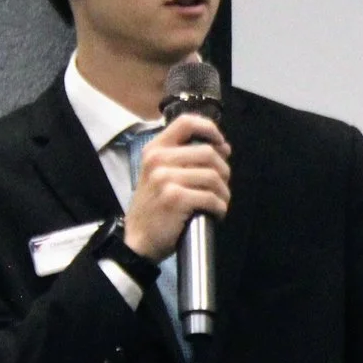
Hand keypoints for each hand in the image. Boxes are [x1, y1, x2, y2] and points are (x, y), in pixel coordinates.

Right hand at [123, 114, 230, 260]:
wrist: (138, 239)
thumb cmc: (154, 206)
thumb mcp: (158, 174)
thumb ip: (183, 157)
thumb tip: (222, 147)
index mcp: (155, 149)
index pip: (186, 123)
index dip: (210, 129)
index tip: (221, 144)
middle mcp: (158, 160)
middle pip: (208, 152)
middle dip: (223, 171)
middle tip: (221, 187)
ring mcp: (166, 179)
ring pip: (213, 177)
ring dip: (223, 192)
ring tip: (219, 202)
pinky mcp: (176, 198)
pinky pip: (211, 198)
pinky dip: (220, 207)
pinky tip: (215, 213)